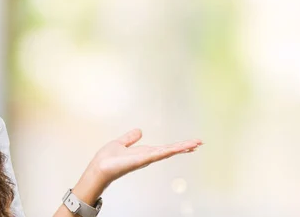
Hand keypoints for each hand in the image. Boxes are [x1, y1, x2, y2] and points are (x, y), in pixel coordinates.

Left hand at [72, 129, 201, 203]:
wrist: (99, 167)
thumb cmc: (107, 159)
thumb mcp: (120, 143)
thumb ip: (130, 138)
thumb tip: (139, 131)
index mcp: (144, 152)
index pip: (165, 148)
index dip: (177, 145)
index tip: (190, 143)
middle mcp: (148, 156)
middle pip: (170, 150)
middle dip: (185, 146)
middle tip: (200, 142)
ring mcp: (146, 159)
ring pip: (168, 151)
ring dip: (181, 147)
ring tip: (195, 144)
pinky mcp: (141, 159)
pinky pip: (158, 154)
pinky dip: (168, 151)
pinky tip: (178, 148)